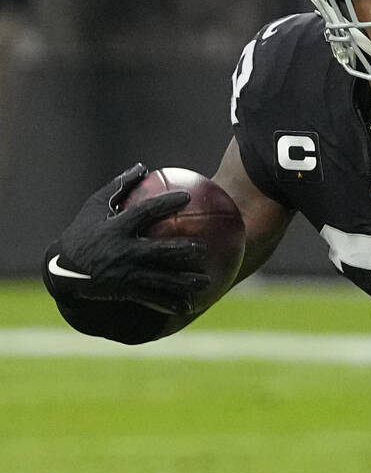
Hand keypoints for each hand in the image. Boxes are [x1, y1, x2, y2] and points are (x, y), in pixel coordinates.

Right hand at [45, 163, 209, 314]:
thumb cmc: (83, 233)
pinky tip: (190, 306)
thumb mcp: (94, 207)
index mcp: (116, 229)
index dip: (165, 204)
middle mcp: (122, 251)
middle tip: (203, 248)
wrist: (62, 270)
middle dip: (182, 250)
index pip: (144, 213)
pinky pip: (152, 297)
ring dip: (184, 282)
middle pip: (158, 251)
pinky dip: (171, 302)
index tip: (187, 197)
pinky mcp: (125, 291)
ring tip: (207, 281)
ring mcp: (125, 273)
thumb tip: (143, 166)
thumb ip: (119, 186)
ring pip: (160, 279)